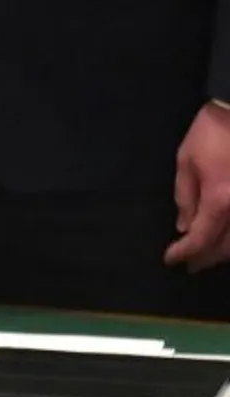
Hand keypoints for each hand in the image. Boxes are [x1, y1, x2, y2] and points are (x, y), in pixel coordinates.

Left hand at [165, 101, 229, 270]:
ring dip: (225, 251)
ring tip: (209, 254)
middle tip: (191, 264)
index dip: (185, 253)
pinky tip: (227, 237)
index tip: (171, 259)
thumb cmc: (212, 132)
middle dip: (207, 258)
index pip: (200, 238)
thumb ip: (185, 198)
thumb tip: (184, 227)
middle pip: (227, 246)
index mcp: (220, 198)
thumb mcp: (187, 163)